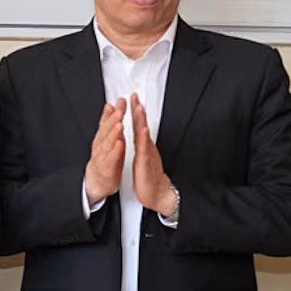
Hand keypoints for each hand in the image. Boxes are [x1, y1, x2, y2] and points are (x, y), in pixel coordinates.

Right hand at [83, 101, 126, 206]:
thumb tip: (111, 106)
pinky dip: (115, 151)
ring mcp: (102, 157)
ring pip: (107, 143)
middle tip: (120, 110)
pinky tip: (119, 144)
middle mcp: (100, 146)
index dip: (112, 111)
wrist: (96, 182)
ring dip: (113, 133)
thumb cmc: (105, 159)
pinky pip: (110, 159)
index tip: (119, 101)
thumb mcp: (107, 140)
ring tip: (120, 124)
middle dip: (113, 119)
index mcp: (102, 139)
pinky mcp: (106, 169)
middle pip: (106, 130)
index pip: (107, 122)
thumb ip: (109, 123)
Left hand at [129, 95, 176, 216]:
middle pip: (142, 125)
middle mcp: (146, 147)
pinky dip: (143, 140)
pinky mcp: (146, 164)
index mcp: (143, 145)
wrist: (157, 193)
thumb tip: (140, 131)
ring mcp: (147, 154)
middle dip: (139, 110)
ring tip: (139, 108)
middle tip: (136, 97)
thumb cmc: (149, 176)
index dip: (135, 111)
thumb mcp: (143, 156)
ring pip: (144, 135)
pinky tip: (142, 132)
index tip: (133, 98)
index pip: (139, 125)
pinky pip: (144, 150)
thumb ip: (141, 143)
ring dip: (141, 121)